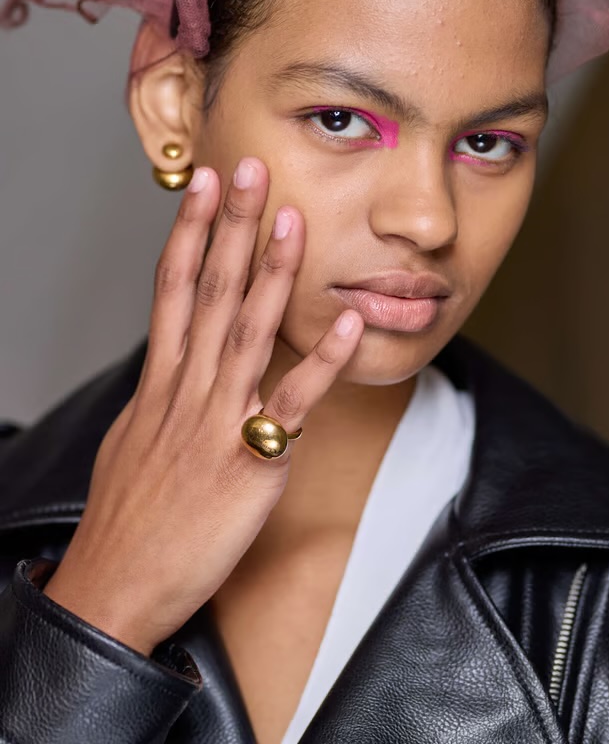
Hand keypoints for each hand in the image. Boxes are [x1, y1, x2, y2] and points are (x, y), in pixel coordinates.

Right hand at [42, 159, 363, 654]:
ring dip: (271, 272)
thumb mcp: (131, 441)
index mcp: (159, 382)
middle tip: (247, 168)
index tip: (200, 184)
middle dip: (229, 225)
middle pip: (208, 290)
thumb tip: (171, 365)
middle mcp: (186, 389)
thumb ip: (159, 395)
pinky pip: (292, 402)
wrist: (116, 587)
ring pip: (246, 330)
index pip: (172, 288)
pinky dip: (321, 359)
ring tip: (290, 218)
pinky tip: (346, 322)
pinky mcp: (252, 460)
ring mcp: (218, 421)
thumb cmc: (126, 519)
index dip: (188, 231)